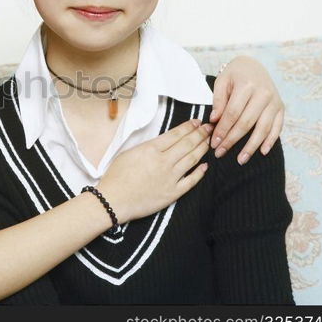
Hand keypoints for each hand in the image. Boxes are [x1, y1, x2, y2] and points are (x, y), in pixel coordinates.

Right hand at [96, 119, 211, 224]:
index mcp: (151, 149)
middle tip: (208, 128)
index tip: (196, 122)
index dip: (188, 127)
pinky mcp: (172, 193)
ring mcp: (170, 177)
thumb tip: (162, 143)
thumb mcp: (129, 153)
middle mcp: (163, 162)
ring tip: (208, 142)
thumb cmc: (116, 177)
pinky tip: (205, 166)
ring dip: (202, 149)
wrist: (113, 200)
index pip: (175, 134)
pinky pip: (191, 181)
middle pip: (187, 144)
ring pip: (192, 159)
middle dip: (200, 134)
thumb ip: (147, 147)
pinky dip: (200, 173)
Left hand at [210, 56, 283, 164]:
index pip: (232, 113)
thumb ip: (218, 101)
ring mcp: (275, 101)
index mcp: (247, 86)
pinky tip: (262, 151)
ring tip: (241, 159)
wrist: (254, 65)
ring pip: (263, 128)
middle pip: (247, 123)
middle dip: (232, 140)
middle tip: (220, 153)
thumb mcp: (222, 82)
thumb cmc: (234, 75)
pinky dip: (271, 140)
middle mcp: (264, 94)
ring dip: (251, 146)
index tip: (213, 143)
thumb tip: (214, 121)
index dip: (223, 130)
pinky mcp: (281, 107)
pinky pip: (277, 127)